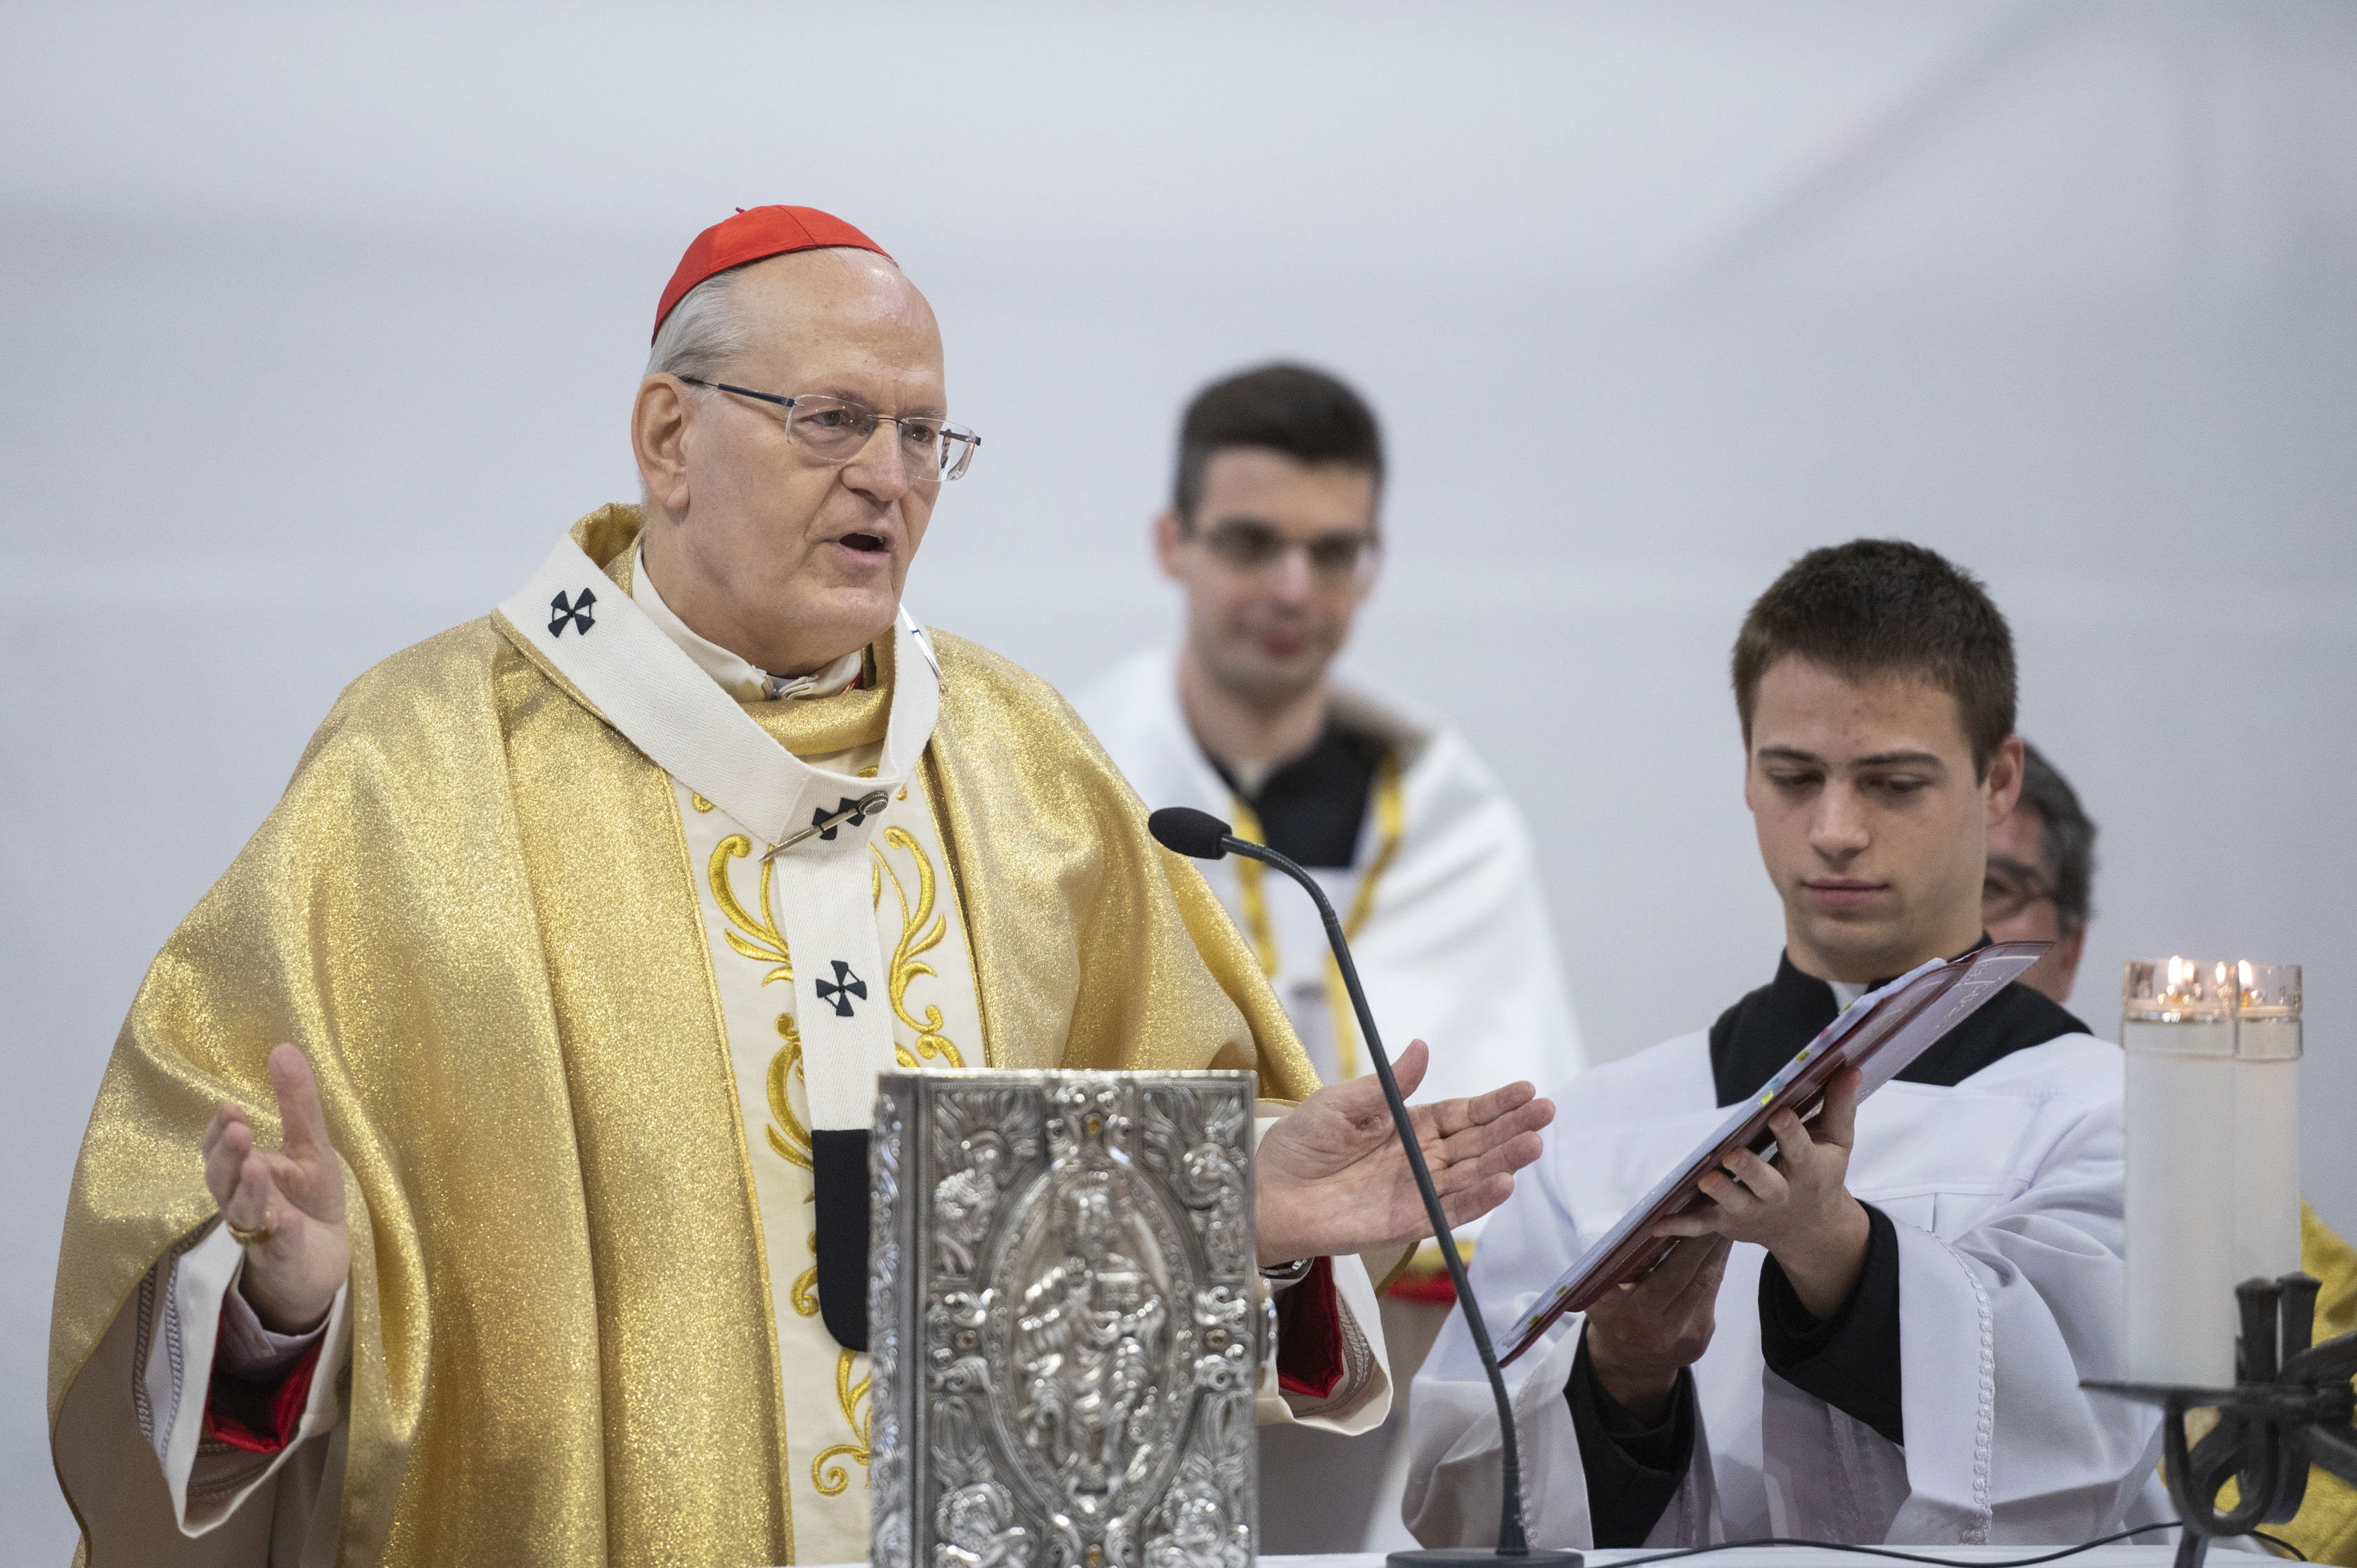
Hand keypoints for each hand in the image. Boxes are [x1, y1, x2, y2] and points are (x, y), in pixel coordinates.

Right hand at [201, 1044, 351, 1333]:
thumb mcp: (310, 1146)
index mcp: (245, 1172)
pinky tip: (290, 1222)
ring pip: (244, 1215)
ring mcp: (262, 1234)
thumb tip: (283, 1047)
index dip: (218, 1132)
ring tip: (258, 1168)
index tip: (230, 1109)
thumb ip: (296, 1104)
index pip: (219, 1150)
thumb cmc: (307, 1198)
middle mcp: (244, 1202)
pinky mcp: (284, 1261)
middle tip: (240, 1129)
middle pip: (222, 1180)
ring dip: (249, 1192)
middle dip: (227, 1155)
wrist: (322, 1260)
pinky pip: (280, 1249)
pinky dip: (284, 1236)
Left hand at [1253, 1039, 1553, 1265]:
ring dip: (1504, 1161)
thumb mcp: (1342, 1103)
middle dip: (1511, 1127)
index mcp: (1408, 1126)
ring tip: (1533, 1143)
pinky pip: (1448, 1211)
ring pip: (1471, 1176)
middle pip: (1476, 1143)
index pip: (1461, 1114)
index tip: (1526, 1090)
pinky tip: (1504, 1183)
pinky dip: (1477, 1199)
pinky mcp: (1406, 1223)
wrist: (1265, 1192)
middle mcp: (1420, 1160)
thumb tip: (1422, 1047)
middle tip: (1546, 1110)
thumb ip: (1388, 1085)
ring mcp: (1417, 1192)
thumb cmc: (1298, 1144)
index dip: (1494, 1103)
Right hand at [1583, 1234, 1731, 1420]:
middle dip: (1706, 1240)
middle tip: (1716, 1208)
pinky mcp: (1702, 1336)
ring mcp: (1686, 1334)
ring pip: (1707, 1283)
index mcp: (1629, 1313)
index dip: (1684, 1247)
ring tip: (1722, 1220)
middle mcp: (1661, 1326)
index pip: (1663, 1275)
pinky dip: (1715, 1267)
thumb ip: (1612, 1272)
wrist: (1631, 1363)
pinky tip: (1719, 1247)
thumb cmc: (1612, 1316)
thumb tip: (1641, 1231)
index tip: (1692, 1218)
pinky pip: (1711, 1294)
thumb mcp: (1599, 1296)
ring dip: (1717, 1250)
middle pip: (1691, 1276)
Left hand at [1651, 1064, 1869, 1319]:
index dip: (1789, 1133)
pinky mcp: (1728, 1224)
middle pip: (1765, 1183)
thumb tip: (1848, 1067)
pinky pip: (1701, 1226)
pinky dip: (1680, 1225)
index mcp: (1807, 1170)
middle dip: (1749, 1170)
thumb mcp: (1836, 1143)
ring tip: (1705, 1180)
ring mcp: (1752, 1211)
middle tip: (1734, 1155)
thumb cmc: (1820, 1173)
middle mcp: (1779, 1194)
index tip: (1778, 1113)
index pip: (1799, 1149)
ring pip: (1733, 1204)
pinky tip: (1657, 1223)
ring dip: (1719, 1193)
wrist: (1811, 1230)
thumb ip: (1840, 1106)